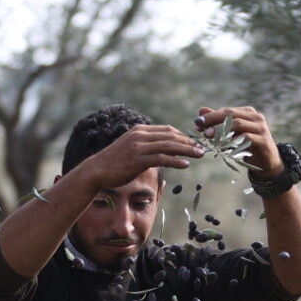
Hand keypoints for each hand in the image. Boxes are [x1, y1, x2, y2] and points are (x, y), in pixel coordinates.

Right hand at [76, 123, 204, 190]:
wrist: (98, 170)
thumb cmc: (115, 163)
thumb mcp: (132, 149)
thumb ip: (147, 147)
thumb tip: (162, 152)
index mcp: (140, 130)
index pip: (167, 130)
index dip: (183, 136)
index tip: (194, 143)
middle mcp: (140, 135)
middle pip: (171, 136)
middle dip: (189, 142)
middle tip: (202, 148)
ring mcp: (139, 146)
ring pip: (169, 145)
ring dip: (186, 150)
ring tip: (199, 155)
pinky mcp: (138, 159)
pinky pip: (161, 158)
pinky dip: (175, 161)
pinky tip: (185, 165)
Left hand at [194, 106, 281, 176]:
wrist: (268, 162)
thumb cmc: (248, 147)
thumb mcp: (232, 134)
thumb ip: (219, 122)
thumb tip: (201, 111)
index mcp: (248, 113)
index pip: (227, 111)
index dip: (211, 116)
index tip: (197, 123)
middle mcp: (255, 117)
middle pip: (231, 115)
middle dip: (214, 121)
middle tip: (201, 128)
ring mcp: (260, 128)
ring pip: (238, 125)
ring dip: (221, 130)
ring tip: (208, 136)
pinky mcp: (263, 140)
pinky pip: (246, 138)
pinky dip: (233, 141)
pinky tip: (222, 146)